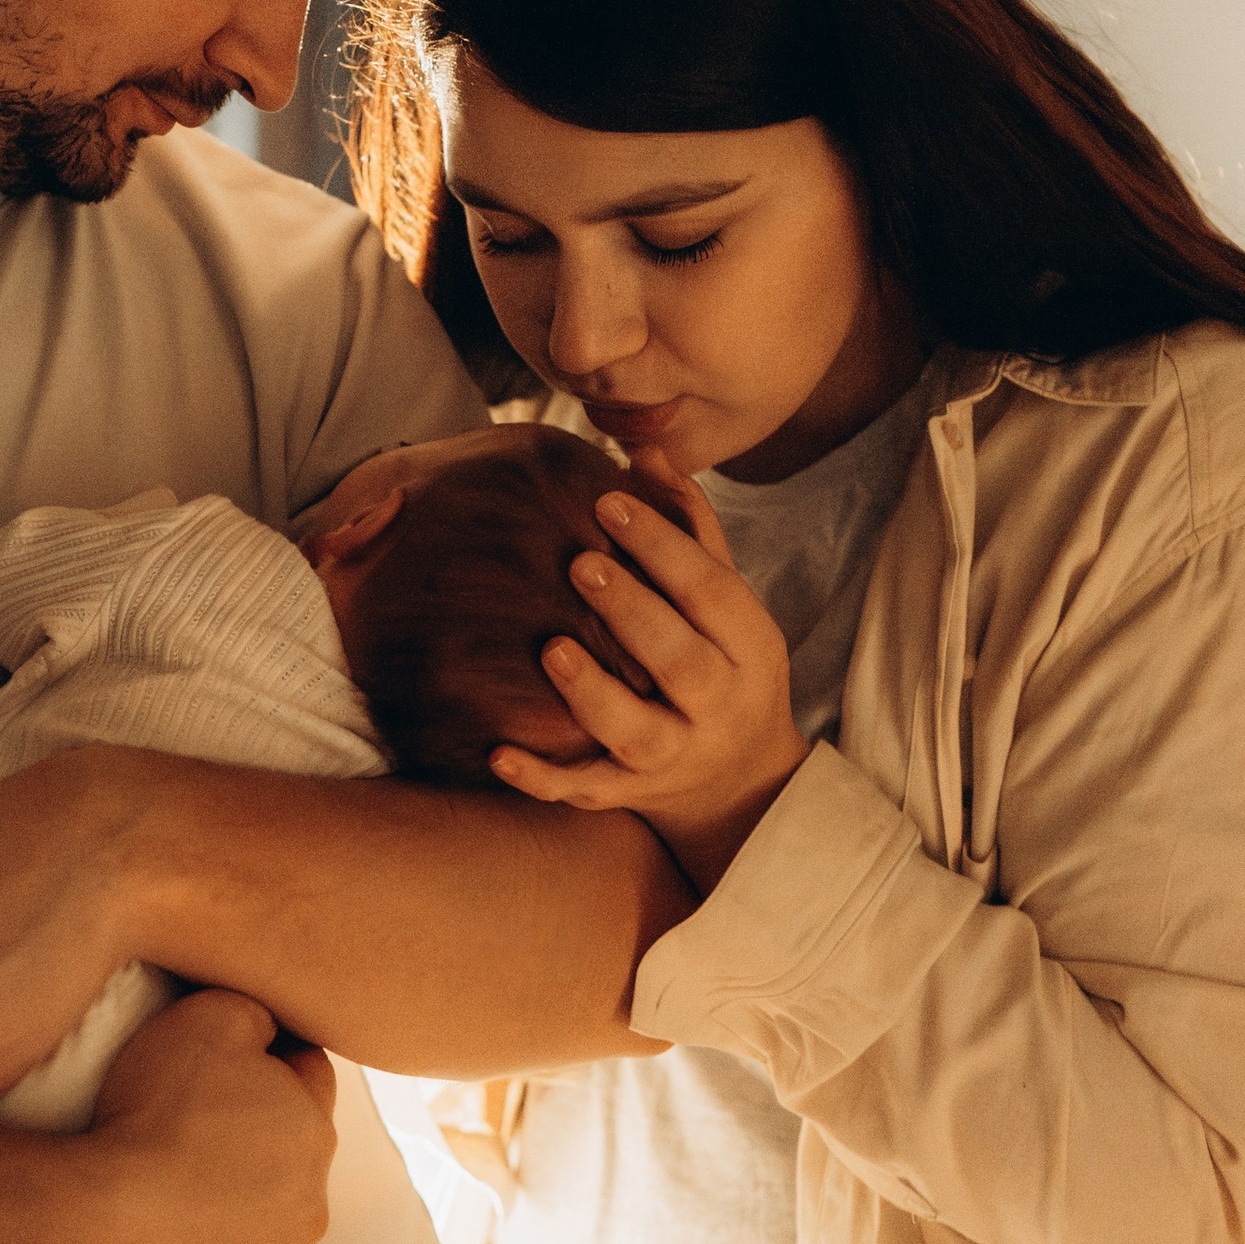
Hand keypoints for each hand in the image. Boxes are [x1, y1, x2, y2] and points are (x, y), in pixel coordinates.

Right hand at [78, 989, 338, 1243]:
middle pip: (288, 1157)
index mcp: (313, 1132)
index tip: (225, 1054)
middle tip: (186, 1121)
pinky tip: (151, 1240)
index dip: (269, 1054)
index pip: (308, 1072)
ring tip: (163, 1188)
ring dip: (227, 1206)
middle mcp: (308, 1209)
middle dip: (253, 1137)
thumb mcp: (208, 1017)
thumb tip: (261, 1026)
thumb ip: (250, 1012)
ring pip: (258, 1226)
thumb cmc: (156, 1115)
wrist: (99, 1231)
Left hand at [487, 455, 808, 893]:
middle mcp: (718, 705)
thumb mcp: (725, 603)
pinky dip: (544, 777)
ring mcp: (675, 757)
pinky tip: (497, 753)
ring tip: (552, 650)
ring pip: (637, 733)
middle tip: (580, 562)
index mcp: (748, 646)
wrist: (740, 785)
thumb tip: (644, 448)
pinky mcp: (632, 795)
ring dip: (593, 695)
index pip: (711, 591)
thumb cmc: (721, 664)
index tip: (609, 499)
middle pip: (681, 662)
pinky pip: (587, 791)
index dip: (664, 544)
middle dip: (634, 612)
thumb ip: (690, 528)